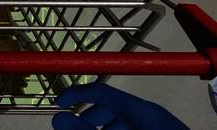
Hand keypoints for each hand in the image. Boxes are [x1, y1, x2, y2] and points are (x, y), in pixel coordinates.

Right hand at [52, 83, 187, 129]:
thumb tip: (61, 119)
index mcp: (144, 111)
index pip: (103, 91)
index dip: (77, 94)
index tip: (59, 103)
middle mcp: (151, 118)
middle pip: (110, 108)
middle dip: (87, 118)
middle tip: (70, 127)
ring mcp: (157, 129)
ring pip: (121, 123)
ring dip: (101, 129)